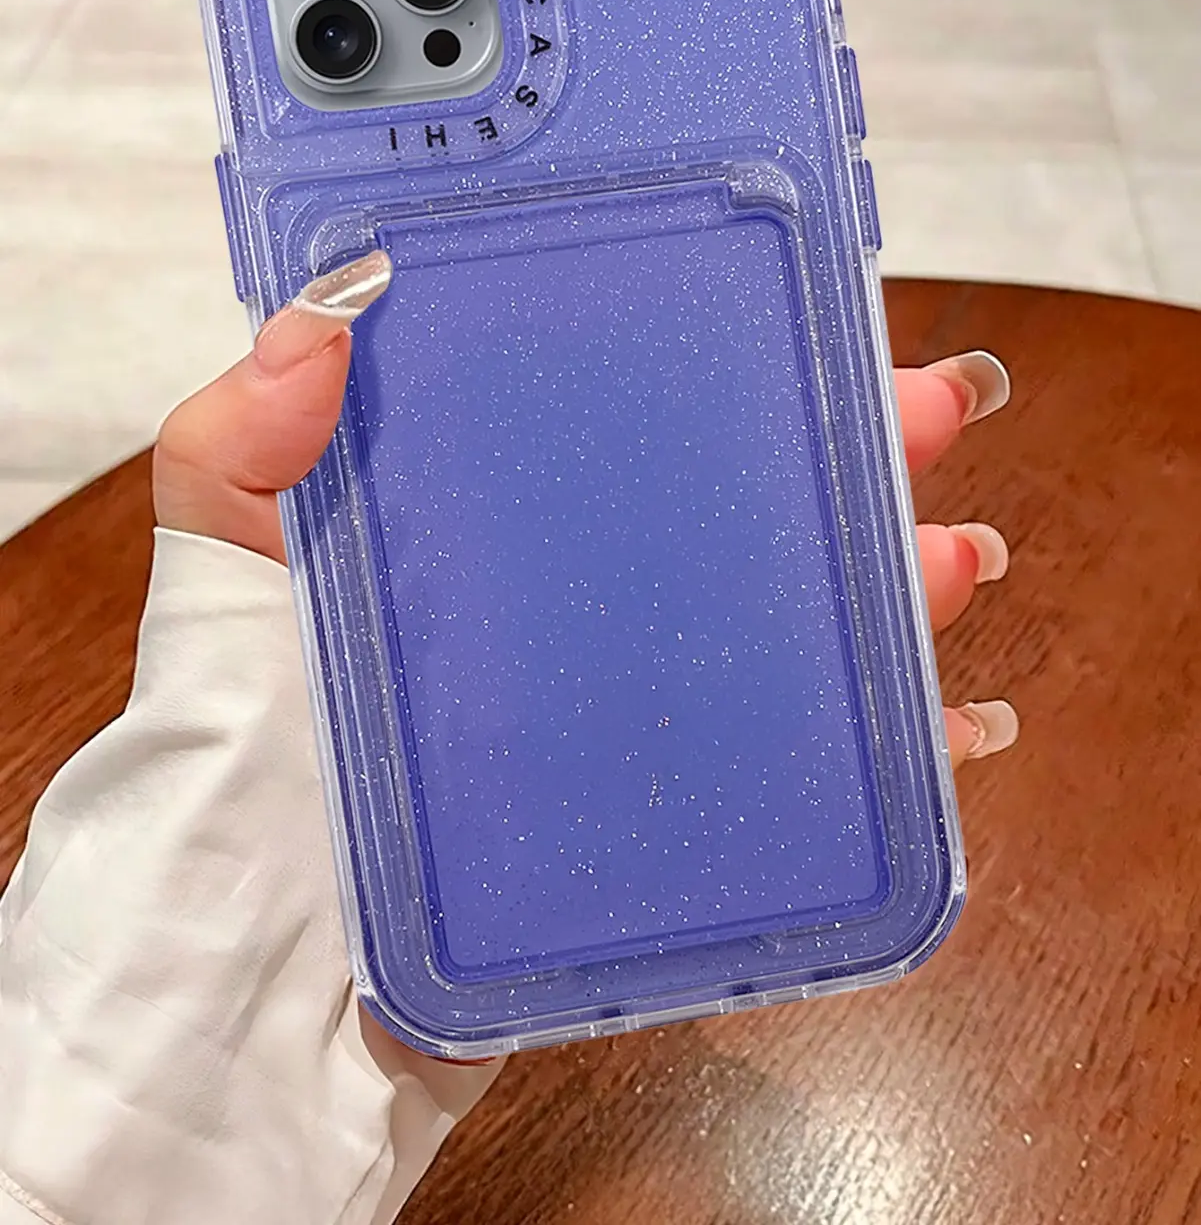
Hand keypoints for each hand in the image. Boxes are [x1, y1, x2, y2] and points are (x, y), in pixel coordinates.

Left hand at [155, 250, 1017, 770]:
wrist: (270, 1006)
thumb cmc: (232, 779)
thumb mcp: (220, 587)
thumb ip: (236, 452)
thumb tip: (321, 309)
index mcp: (486, 525)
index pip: (623, 411)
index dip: (725, 357)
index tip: (808, 307)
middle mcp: (573, 607)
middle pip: (736, 505)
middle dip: (852, 449)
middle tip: (937, 410)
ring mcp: (628, 714)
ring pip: (794, 626)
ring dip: (896, 584)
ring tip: (960, 559)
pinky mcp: (666, 819)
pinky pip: (803, 769)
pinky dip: (894, 747)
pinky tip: (953, 727)